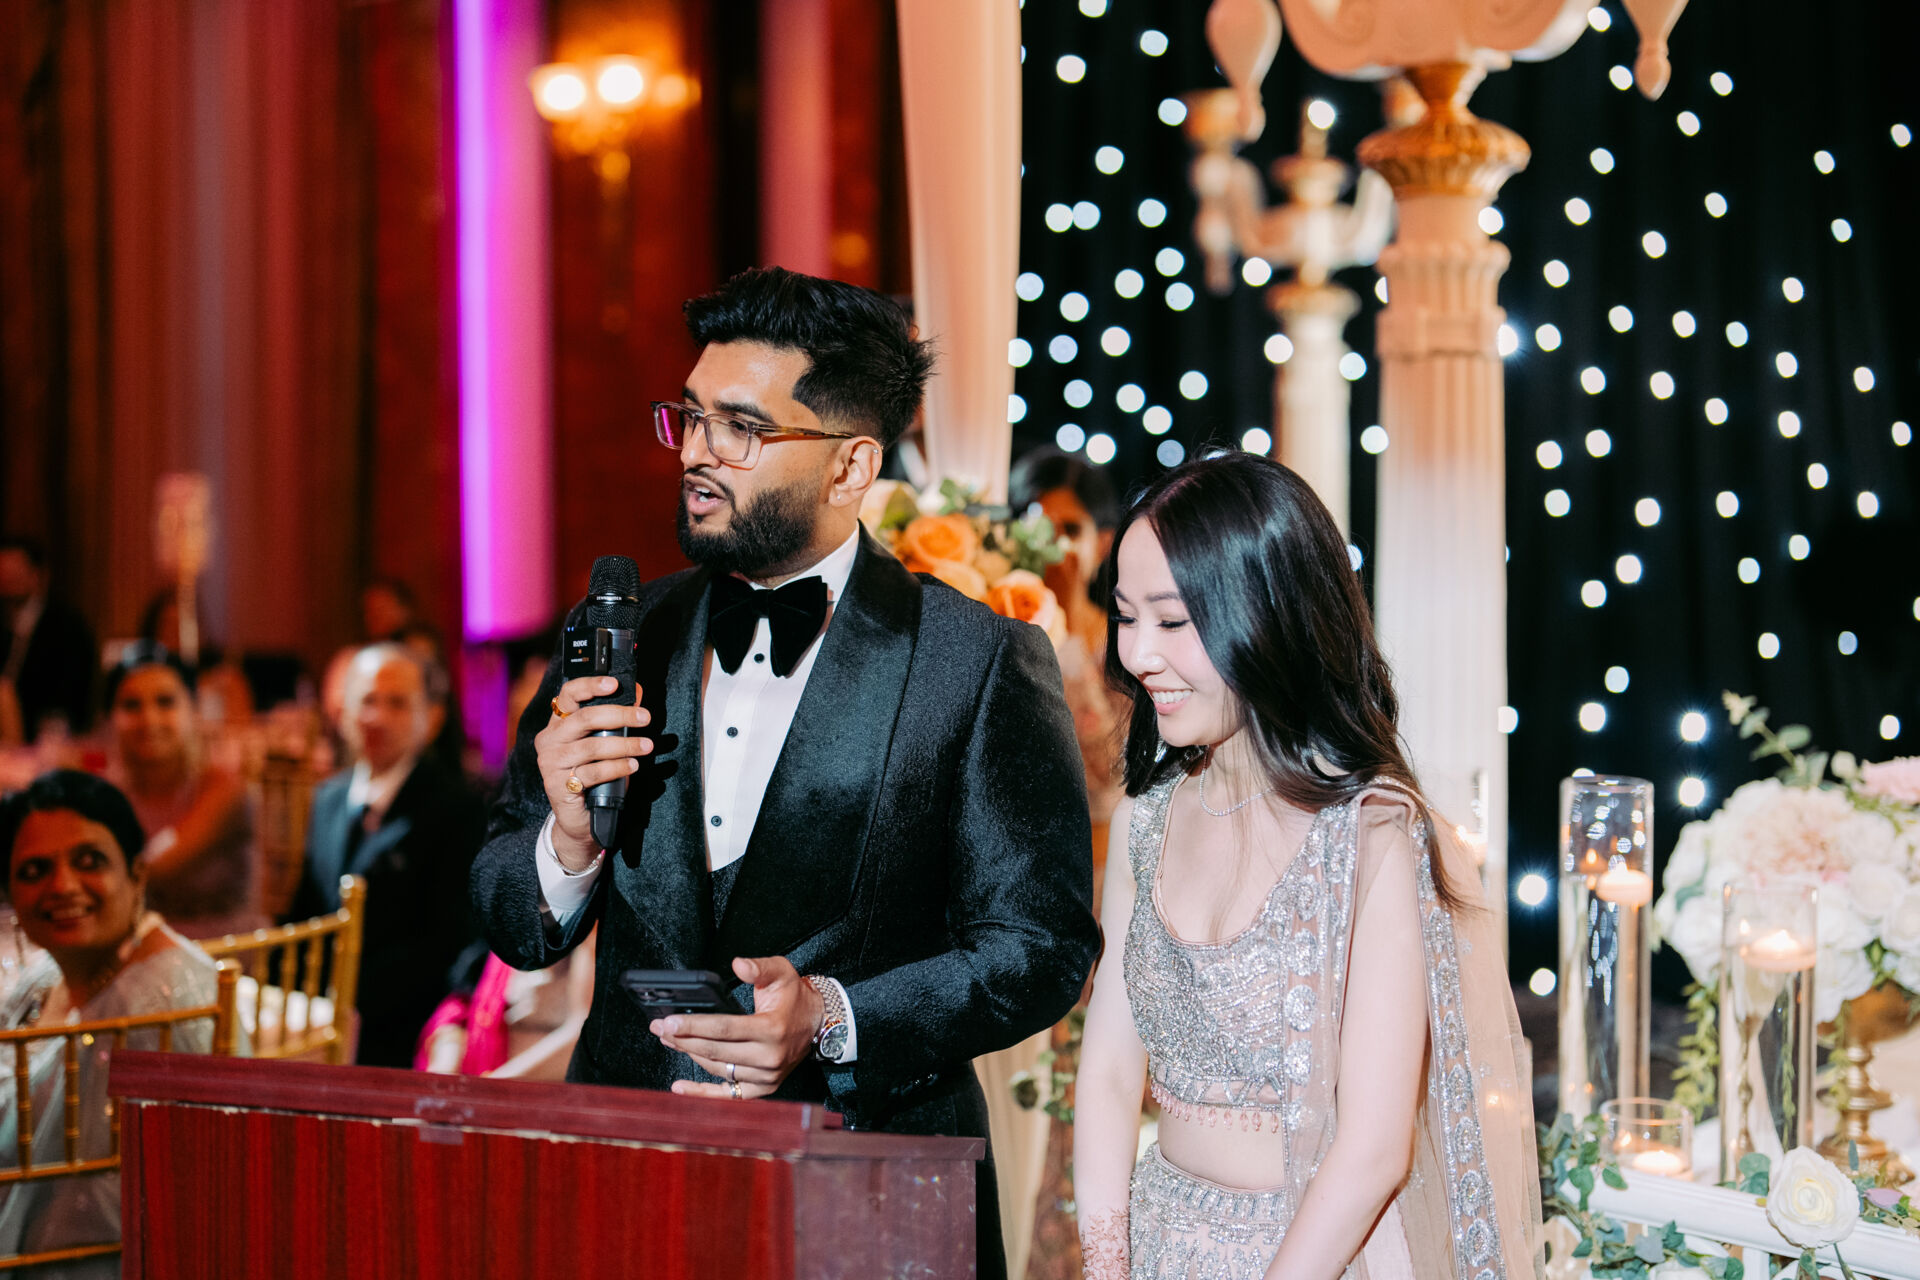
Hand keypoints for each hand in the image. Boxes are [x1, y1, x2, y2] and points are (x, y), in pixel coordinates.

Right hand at [539, 676, 650, 867]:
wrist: (580, 819)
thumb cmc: (594, 776)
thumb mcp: (605, 743)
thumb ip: (616, 720)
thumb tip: (637, 692)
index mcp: (558, 724)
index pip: (568, 695)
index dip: (590, 685)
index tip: (614, 683)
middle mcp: (549, 740)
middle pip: (585, 718)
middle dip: (620, 715)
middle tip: (646, 718)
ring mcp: (550, 763)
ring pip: (592, 746)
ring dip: (625, 744)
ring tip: (646, 746)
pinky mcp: (558, 785)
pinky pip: (593, 772)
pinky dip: (617, 767)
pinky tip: (632, 766)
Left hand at [654, 956, 824, 1100]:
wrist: (819, 1024)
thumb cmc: (796, 997)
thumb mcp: (782, 972)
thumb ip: (759, 967)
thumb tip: (737, 964)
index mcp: (772, 1029)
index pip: (725, 1029)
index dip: (694, 1025)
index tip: (669, 1022)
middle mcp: (769, 1057)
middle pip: (716, 1050)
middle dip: (683, 1039)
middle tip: (659, 1028)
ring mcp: (766, 1076)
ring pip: (718, 1069)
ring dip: (690, 1055)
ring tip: (668, 1041)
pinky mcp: (763, 1088)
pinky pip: (728, 1094)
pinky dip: (702, 1092)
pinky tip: (680, 1087)